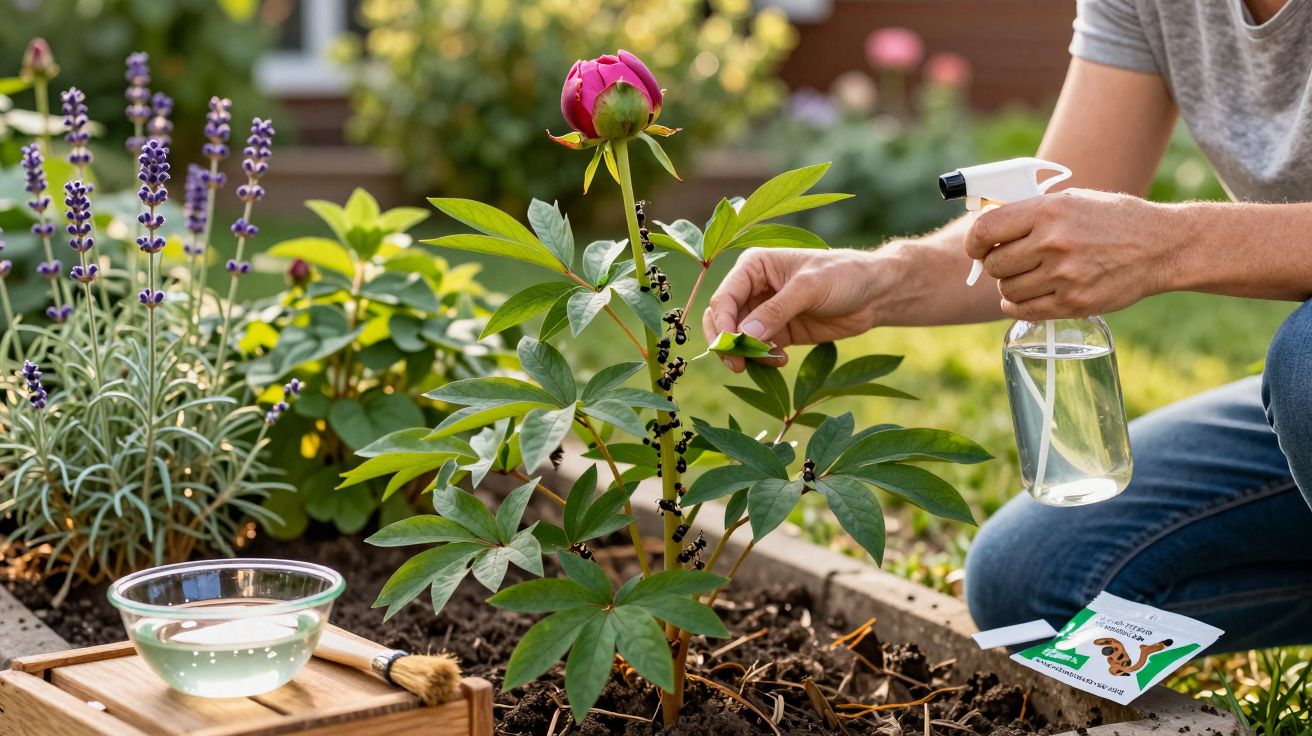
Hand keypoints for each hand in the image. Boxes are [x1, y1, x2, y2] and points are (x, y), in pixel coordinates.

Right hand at [703, 248, 883, 371]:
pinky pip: (759, 350)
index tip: (730, 347)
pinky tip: (782, 359)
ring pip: (739, 339)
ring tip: (773, 359)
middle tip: (737, 366)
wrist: (874, 293)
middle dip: (727, 344)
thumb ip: (776, 311)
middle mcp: (753, 288)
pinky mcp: (778, 332)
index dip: (722, 324)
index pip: (724, 298)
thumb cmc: (843, 275)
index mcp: (754, 266)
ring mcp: (764, 312)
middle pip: (723, 320)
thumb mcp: (809, 288)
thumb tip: (744, 335)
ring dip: (748, 354)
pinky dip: (764, 359)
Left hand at [965, 188, 1177, 320]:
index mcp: (1048, 211)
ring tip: (1026, 278)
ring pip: (1007, 290)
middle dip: (995, 265)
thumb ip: (1030, 213)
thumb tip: (989, 227)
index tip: (977, 249)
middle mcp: (1053, 243)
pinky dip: (1017, 307)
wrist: (1161, 246)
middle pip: (994, 265)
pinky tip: (1023, 298)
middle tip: (1009, 263)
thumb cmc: (1113, 219)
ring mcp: (1064, 276)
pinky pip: (1025, 311)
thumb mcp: (1071, 201)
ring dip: (1009, 287)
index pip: (985, 230)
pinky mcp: (1074, 303)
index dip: (974, 243)